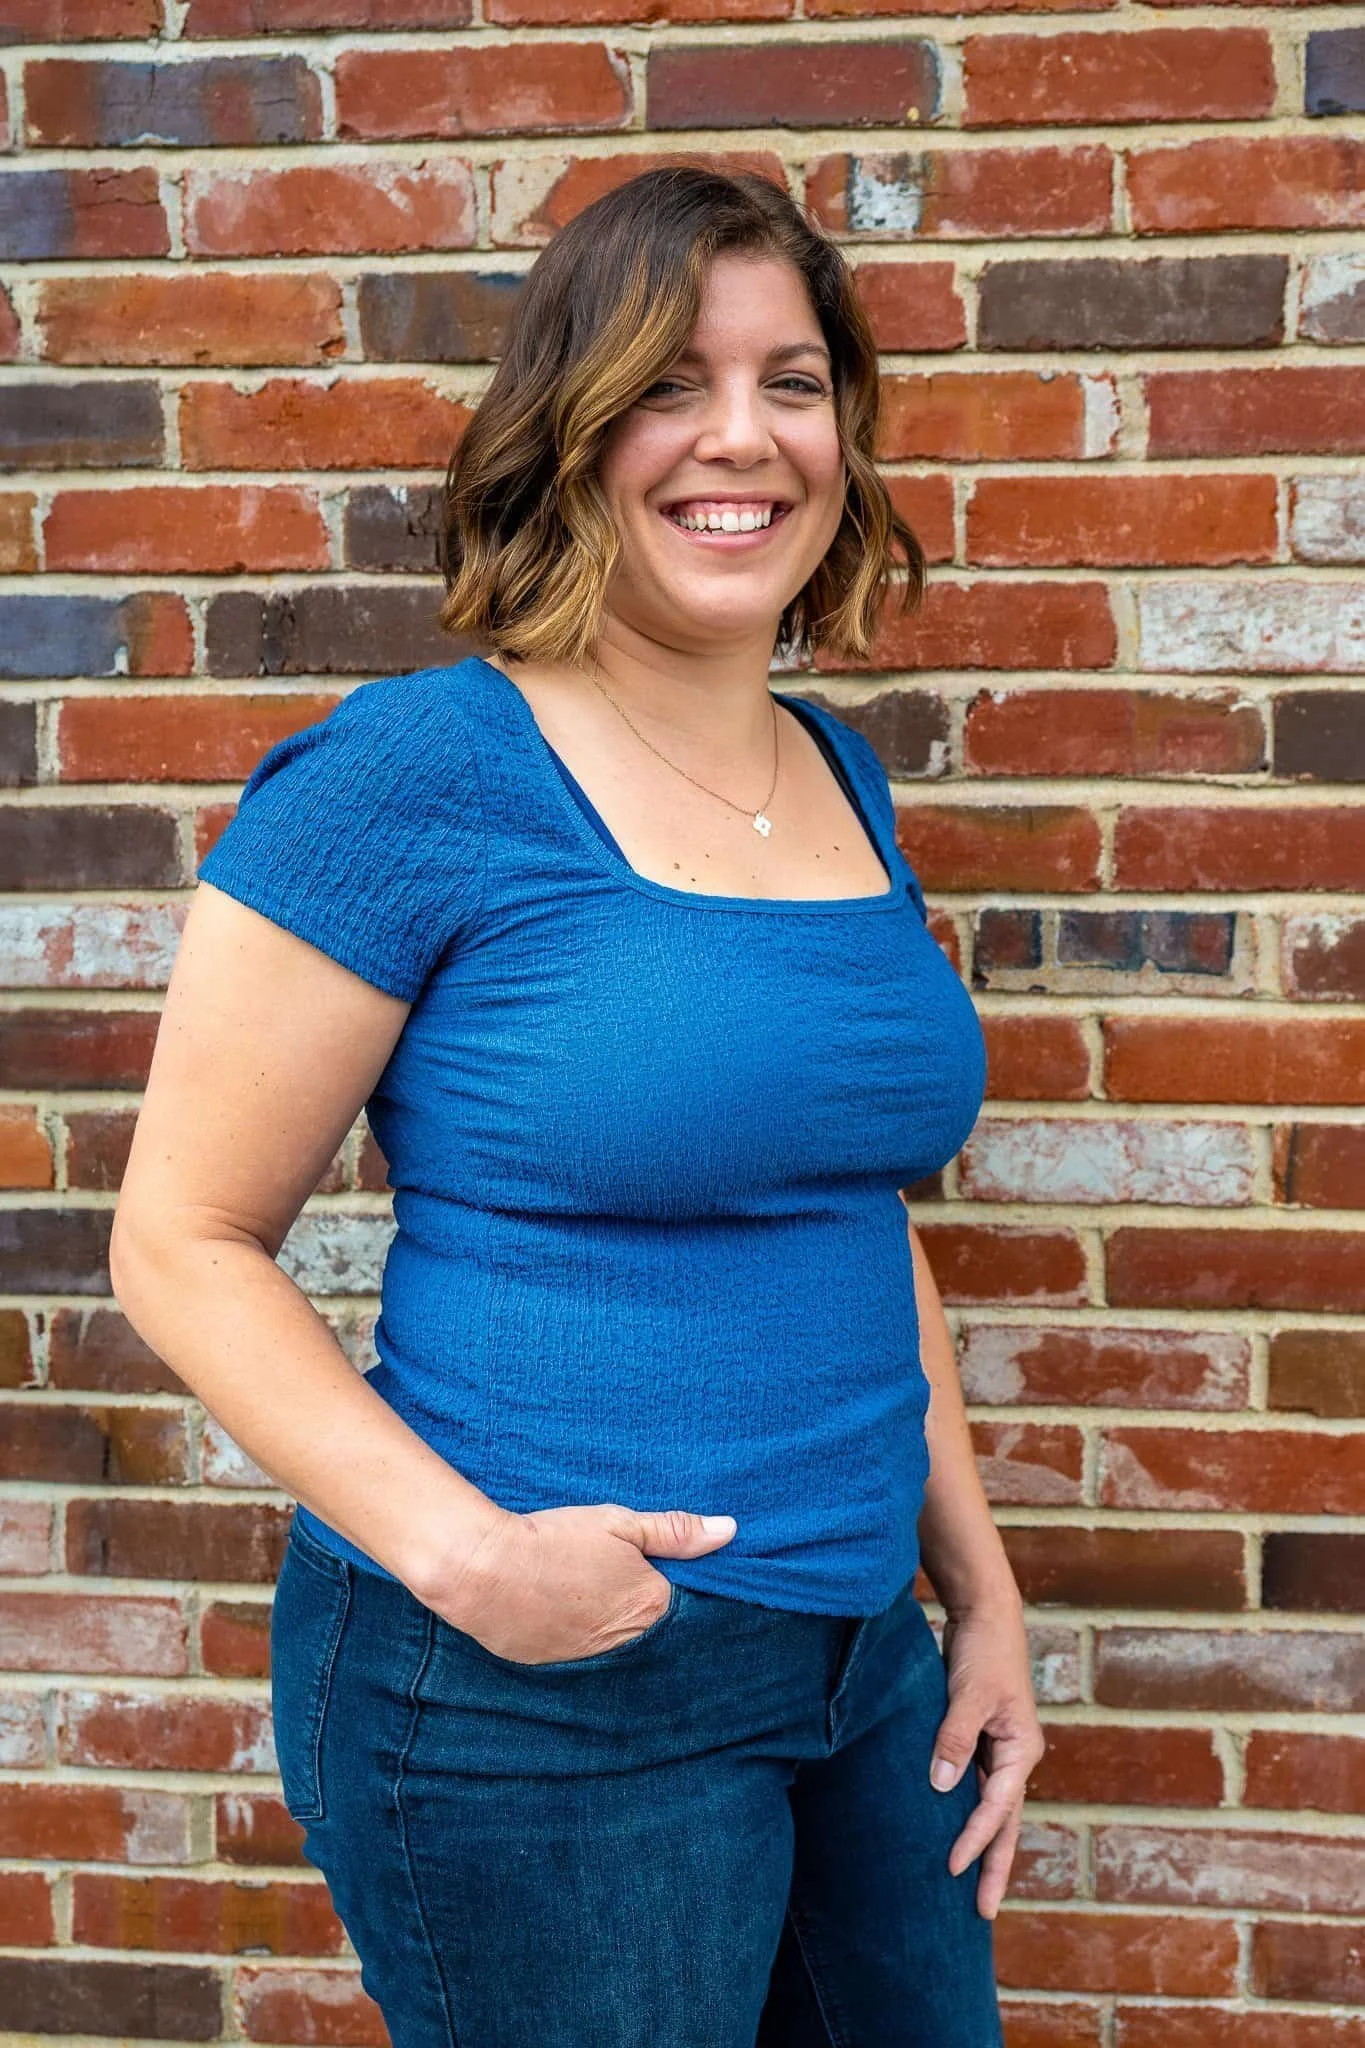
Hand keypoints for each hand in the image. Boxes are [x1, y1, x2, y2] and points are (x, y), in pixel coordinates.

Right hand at [433, 1501, 737, 1664]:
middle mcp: (629, 1645)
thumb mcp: (619, 1524)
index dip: (679, 1587)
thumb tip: (729, 1530)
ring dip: (614, 1629)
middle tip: (624, 1584)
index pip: (688, 1605)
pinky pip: (583, 1659)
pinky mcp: (556, 1670)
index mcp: (651, 1606)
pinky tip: (567, 1616)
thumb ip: (675, 1530)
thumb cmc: (556, 1540)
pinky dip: (581, 1641)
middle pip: (653, 1630)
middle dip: (646, 1612)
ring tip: (593, 1599)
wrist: (485, 1570)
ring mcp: (591, 1662)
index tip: (670, 1573)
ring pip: (619, 1648)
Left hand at [929, 1593, 1045, 1919]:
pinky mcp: (981, 1739)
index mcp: (1022, 1749)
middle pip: (1005, 1822)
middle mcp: (1015, 1756)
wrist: (984, 1612)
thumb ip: (955, 1739)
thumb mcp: (968, 1693)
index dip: (975, 1840)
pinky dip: (968, 1814)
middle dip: (994, 1867)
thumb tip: (942, 1787)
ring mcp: (1000, 1750)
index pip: (997, 1808)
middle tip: (982, 1914)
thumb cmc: (983, 1649)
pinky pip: (976, 1787)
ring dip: (983, 1846)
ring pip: (992, 1809)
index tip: (952, 1869)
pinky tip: (952, 1832)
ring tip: (970, 1889)